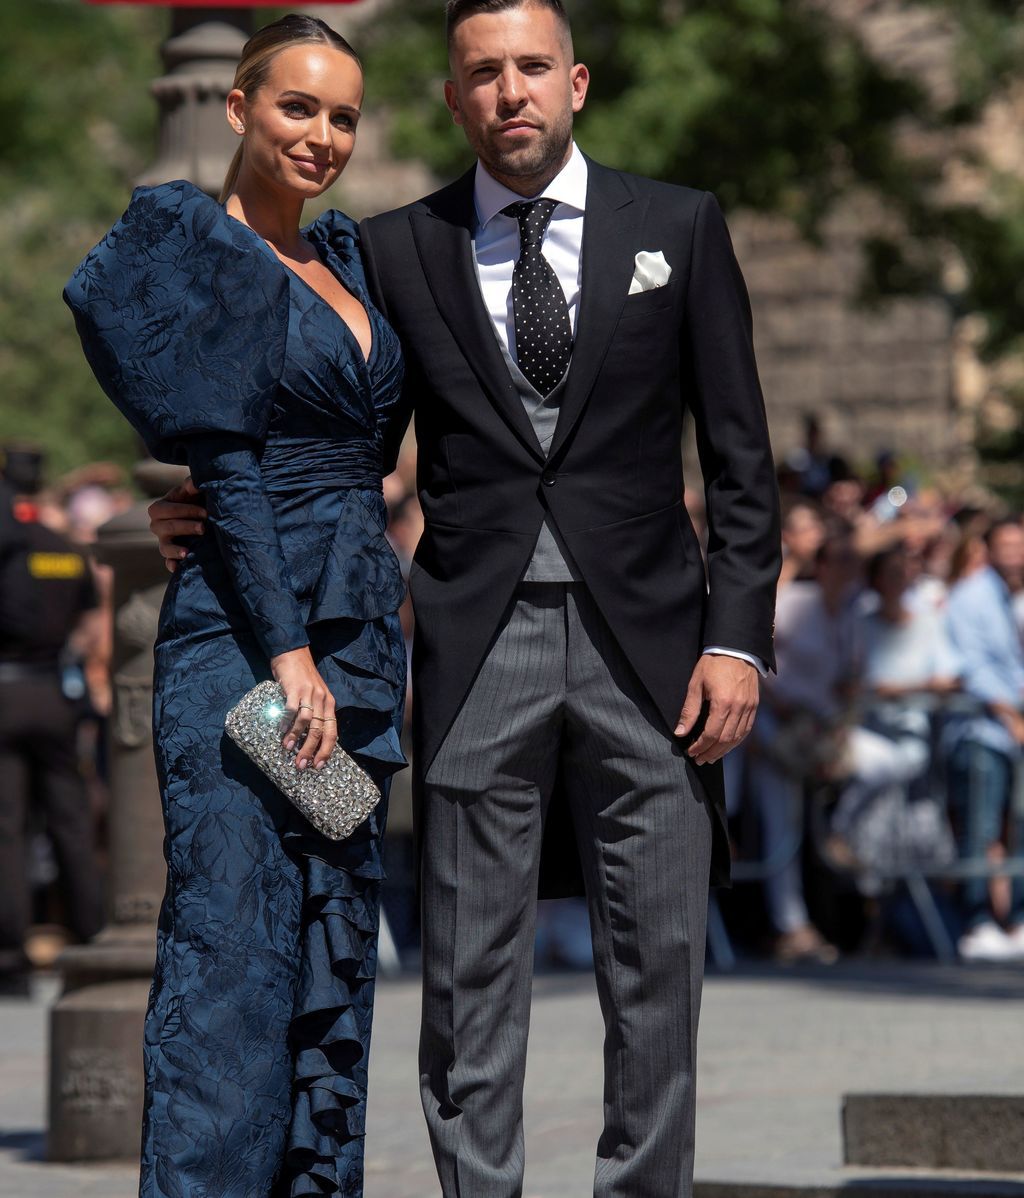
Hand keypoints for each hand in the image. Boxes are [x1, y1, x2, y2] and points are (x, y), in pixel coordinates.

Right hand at [147, 478, 206, 572]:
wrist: (203, 515)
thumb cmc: (195, 499)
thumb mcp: (192, 491)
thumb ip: (191, 485)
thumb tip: (194, 483)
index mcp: (159, 508)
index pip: (167, 510)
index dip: (186, 511)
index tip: (205, 513)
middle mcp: (157, 526)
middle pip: (167, 528)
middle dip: (185, 527)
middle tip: (203, 528)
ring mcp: (164, 542)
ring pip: (165, 547)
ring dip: (175, 550)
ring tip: (187, 553)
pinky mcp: (172, 555)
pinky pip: (169, 562)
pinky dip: (172, 565)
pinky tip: (178, 568)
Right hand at [270, 647, 337, 769]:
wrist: (293, 653)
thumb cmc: (302, 677)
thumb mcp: (315, 695)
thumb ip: (315, 713)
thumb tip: (308, 739)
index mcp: (330, 704)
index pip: (332, 732)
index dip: (326, 750)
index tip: (319, 766)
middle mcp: (323, 700)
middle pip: (319, 731)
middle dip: (311, 750)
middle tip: (301, 765)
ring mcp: (310, 694)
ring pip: (306, 722)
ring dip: (296, 738)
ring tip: (288, 749)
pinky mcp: (295, 688)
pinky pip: (292, 709)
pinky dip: (286, 722)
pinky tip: (280, 731)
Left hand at [675, 655, 759, 765]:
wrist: (736, 648)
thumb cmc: (713, 664)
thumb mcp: (695, 684)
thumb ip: (689, 710)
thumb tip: (680, 732)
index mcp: (723, 703)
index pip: (711, 734)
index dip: (700, 746)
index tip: (691, 752)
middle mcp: (739, 708)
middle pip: (725, 740)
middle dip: (711, 752)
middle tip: (699, 760)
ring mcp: (749, 707)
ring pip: (737, 738)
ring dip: (724, 751)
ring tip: (711, 757)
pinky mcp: (754, 706)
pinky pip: (746, 730)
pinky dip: (736, 741)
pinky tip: (727, 745)